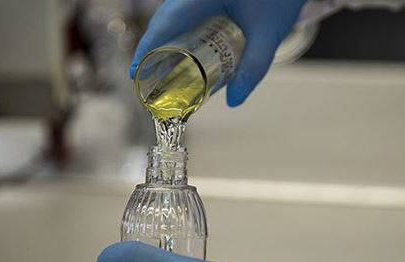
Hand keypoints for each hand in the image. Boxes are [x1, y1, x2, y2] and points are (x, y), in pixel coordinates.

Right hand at [129, 0, 308, 105]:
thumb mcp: (268, 36)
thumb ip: (253, 69)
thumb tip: (234, 101)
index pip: (167, 20)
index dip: (148, 47)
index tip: (136, 72)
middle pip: (165, 21)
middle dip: (154, 51)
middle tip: (148, 80)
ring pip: (175, 19)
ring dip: (167, 45)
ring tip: (162, 73)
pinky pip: (189, 17)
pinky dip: (182, 37)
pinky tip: (185, 57)